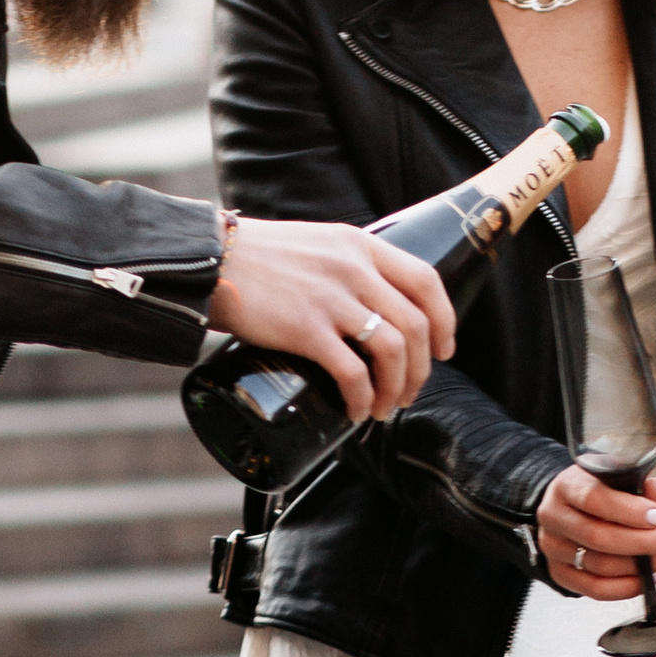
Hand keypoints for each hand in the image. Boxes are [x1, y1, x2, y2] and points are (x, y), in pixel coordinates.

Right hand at [208, 221, 457, 422]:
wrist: (210, 260)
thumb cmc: (259, 259)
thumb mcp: (317, 245)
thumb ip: (347, 267)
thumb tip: (369, 308)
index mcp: (361, 246)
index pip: (426, 280)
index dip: (444, 320)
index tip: (444, 350)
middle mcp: (354, 268)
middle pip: (415, 325)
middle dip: (422, 369)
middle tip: (409, 393)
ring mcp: (331, 298)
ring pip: (392, 351)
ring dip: (396, 389)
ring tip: (384, 408)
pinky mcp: (306, 328)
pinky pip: (352, 372)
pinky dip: (363, 398)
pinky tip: (358, 411)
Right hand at [537, 461, 655, 601]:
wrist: (571, 509)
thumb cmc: (599, 492)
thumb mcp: (615, 480)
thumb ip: (636, 486)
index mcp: (565, 486)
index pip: (594, 499)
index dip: (630, 511)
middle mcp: (553, 517)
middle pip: (598, 537)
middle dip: (643, 543)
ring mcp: (553, 548)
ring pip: (600, 566)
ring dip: (642, 567)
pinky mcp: (560, 573)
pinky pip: (596, 589)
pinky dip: (629, 587)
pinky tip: (652, 577)